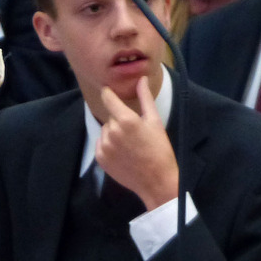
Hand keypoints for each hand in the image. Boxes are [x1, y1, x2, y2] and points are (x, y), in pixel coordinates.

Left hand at [95, 77, 178, 210]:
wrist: (157, 181)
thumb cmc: (159, 150)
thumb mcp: (155, 122)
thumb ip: (145, 98)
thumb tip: (141, 79)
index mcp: (126, 120)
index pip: (108, 98)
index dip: (109, 93)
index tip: (109, 92)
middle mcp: (112, 131)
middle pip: (111, 117)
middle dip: (120, 120)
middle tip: (135, 133)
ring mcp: (105, 146)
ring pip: (106, 130)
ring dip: (114, 134)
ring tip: (130, 145)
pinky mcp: (100, 158)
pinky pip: (101, 144)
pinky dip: (109, 146)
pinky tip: (123, 154)